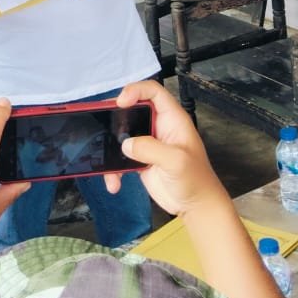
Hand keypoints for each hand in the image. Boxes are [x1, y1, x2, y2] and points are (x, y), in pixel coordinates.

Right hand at [106, 80, 226, 216]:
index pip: (153, 92)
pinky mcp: (140, 160)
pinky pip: (120, 157)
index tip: (121, 103)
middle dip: (115, 116)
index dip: (136, 90)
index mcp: (172, 119)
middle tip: (102, 124)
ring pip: (122, 133)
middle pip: (132, 109)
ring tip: (103, 158)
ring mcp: (148, 143)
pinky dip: (113, 169)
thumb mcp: (176, 161)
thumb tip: (126, 145)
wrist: (195, 206)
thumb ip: (151, 149)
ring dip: (110, 146)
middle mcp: (158, 126)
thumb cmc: (195, 180)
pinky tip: (114, 183)